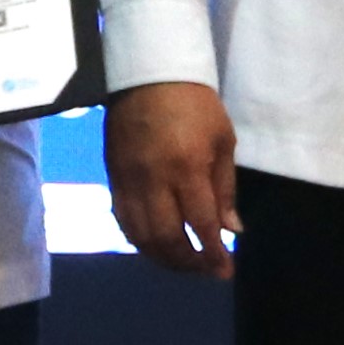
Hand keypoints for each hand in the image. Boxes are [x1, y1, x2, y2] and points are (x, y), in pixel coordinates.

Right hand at [108, 81, 239, 277]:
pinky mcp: (112, 177)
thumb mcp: (223, 141)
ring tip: (182, 262)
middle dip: (188, 263)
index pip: (200, 224)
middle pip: (166, 239)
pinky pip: (122, 220)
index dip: (213, 253)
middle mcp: (153, 180)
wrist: (149, 74)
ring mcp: (128, 180)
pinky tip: (155, 244)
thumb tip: (231, 230)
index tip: (225, 270)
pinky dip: (139, 240)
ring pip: (140, 236)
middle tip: (205, 270)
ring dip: (162, 258)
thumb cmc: (195, 105)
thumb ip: (224, 189)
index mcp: (186, 168)